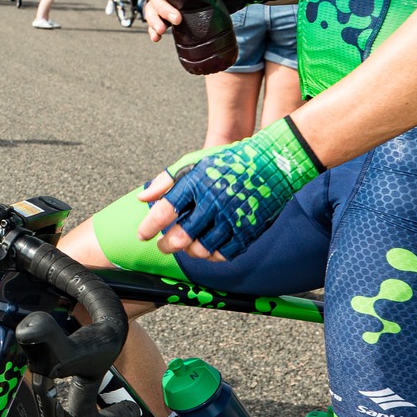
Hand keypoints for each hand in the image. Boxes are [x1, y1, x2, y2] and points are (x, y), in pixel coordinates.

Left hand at [135, 119, 321, 260]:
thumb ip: (166, 180)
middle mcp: (214, 202)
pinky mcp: (248, 231)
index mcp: (197, 183)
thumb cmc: (230, 161)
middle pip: (182, 236)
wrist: (273, 162)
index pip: (166, 211)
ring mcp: (232, 218)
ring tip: (185, 246)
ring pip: (202, 249)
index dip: (150, 227)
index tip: (143, 235)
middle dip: (167, 245)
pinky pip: (224, 254)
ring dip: (188, 251)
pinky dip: (211, 255)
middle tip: (163, 246)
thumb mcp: (195, 161)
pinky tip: (206, 248)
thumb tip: (143, 198)